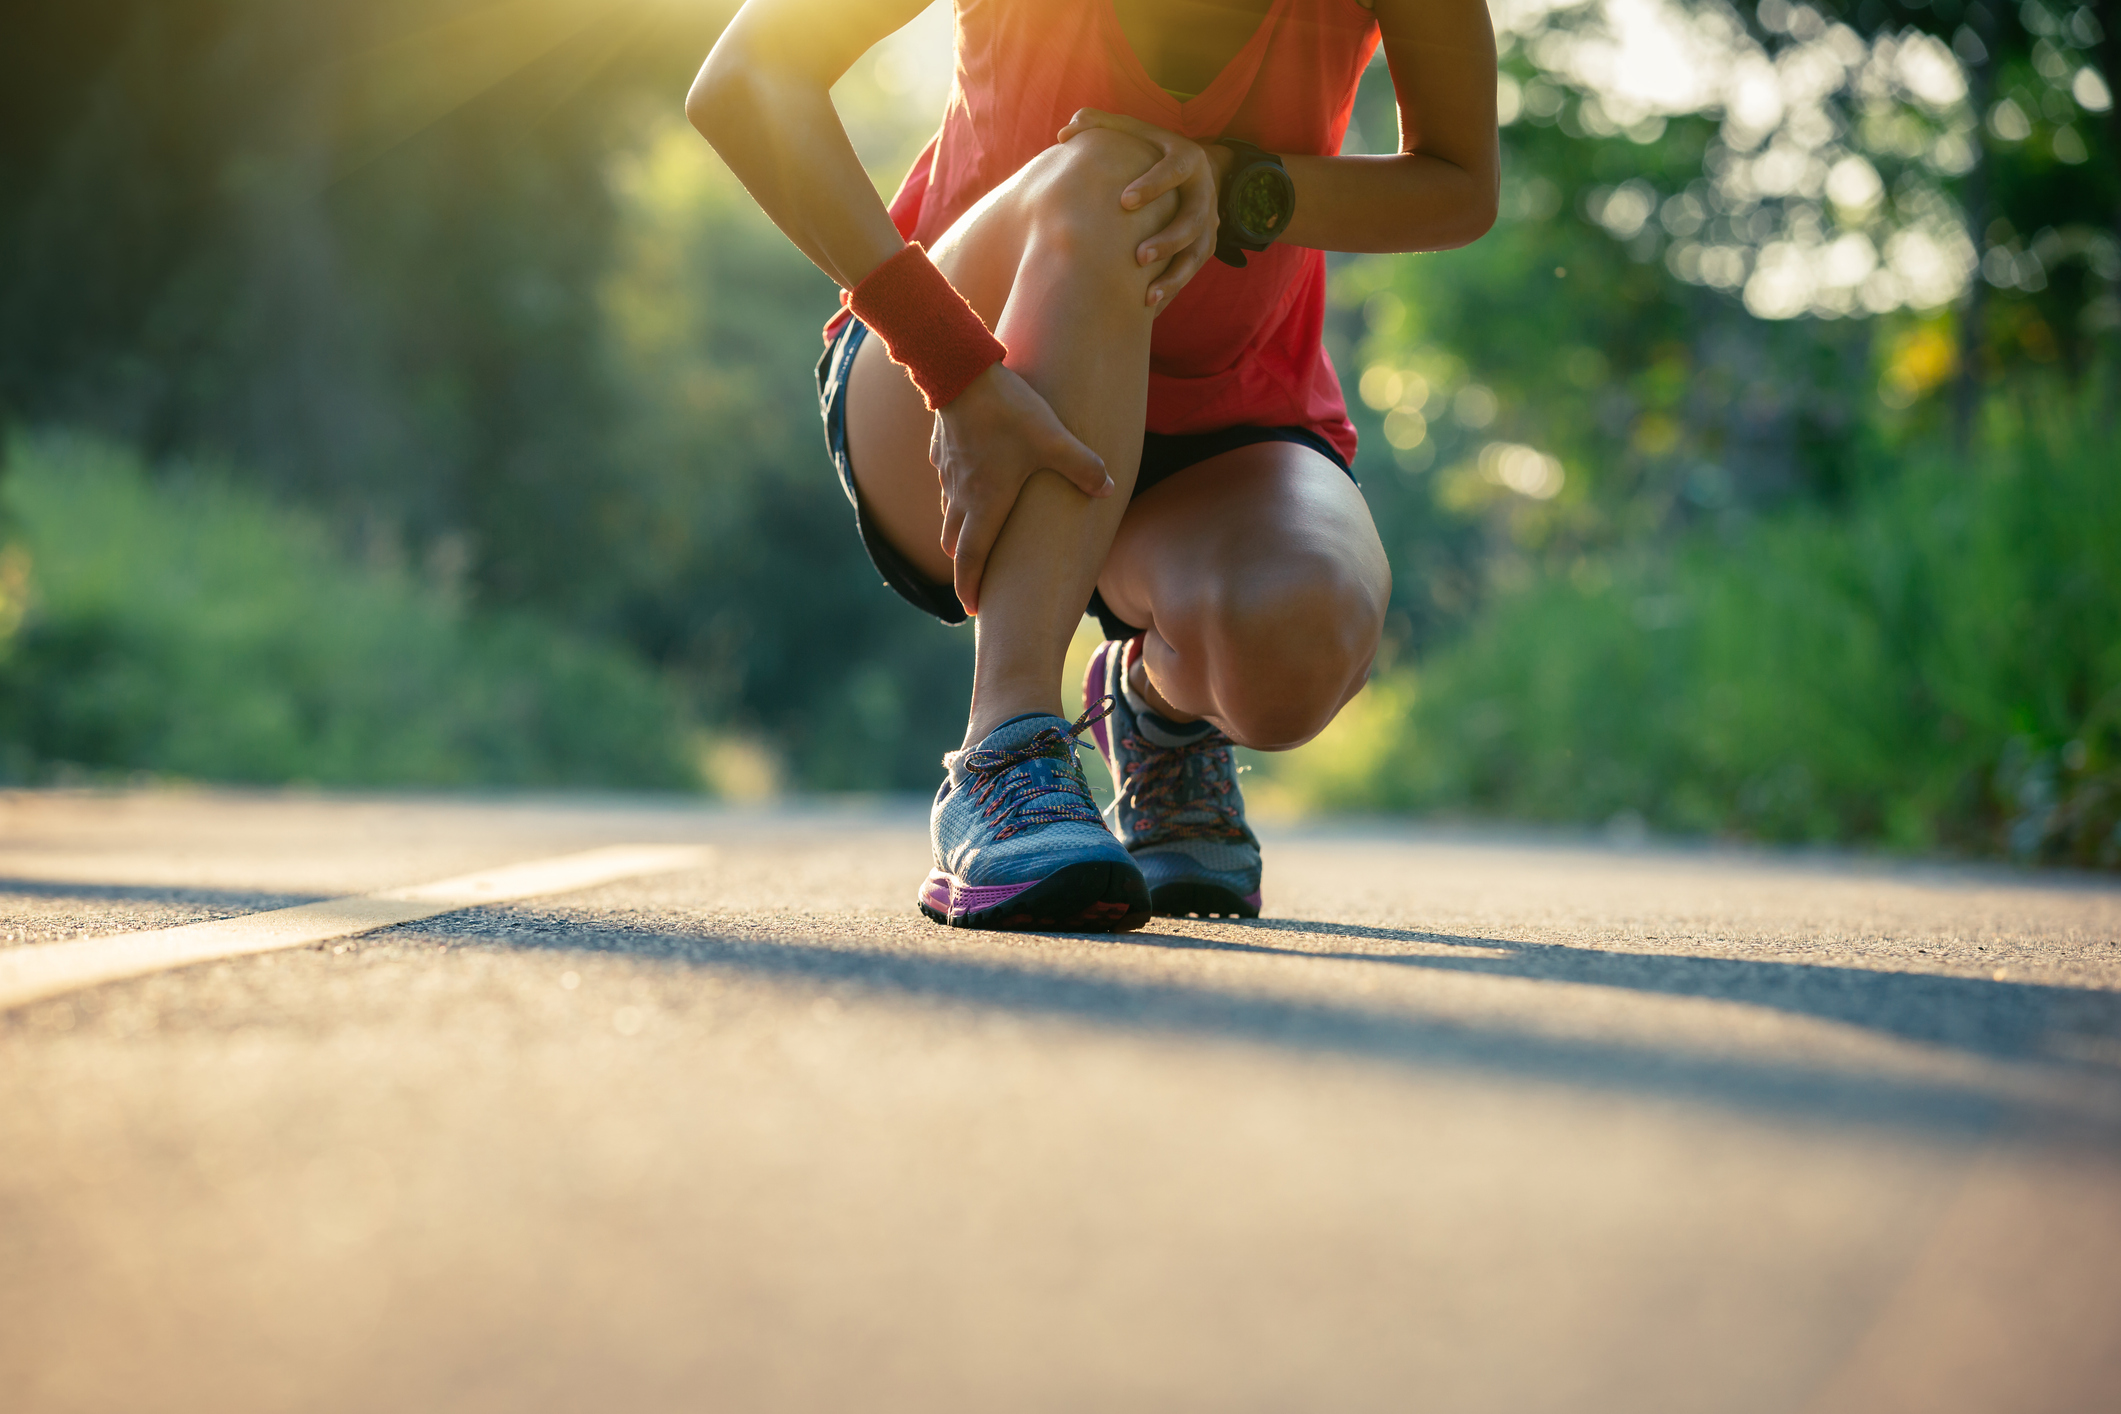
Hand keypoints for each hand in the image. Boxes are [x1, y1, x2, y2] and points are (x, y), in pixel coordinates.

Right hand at [930, 363, 1111, 614]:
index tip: (973, 609)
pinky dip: (957, 494)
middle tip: (977, 580)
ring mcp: (948, 474)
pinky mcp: (942, 451)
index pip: (972, 560)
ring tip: (977, 536)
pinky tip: (972, 482)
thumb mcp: (1054, 440)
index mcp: (986, 504)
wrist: (960, 371)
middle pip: (956, 544)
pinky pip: (947, 483)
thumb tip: (1108, 488)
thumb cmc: (1008, 412)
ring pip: (949, 514)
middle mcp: (961, 496)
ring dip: (961, 531)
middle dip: (966, 565)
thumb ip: (1083, 467)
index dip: (971, 588)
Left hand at [1056, 108, 1228, 308]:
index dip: (1152, 185)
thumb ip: (1101, 125)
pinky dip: (1171, 290)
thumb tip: (1064, 132)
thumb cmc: (1151, 150)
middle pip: (1194, 219)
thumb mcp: (1134, 131)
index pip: (1174, 170)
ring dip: (1175, 275)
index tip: (1124, 202)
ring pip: (1197, 253)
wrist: (1195, 170)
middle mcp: (1204, 191)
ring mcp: (1208, 222)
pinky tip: (1148, 309)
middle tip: (1139, 257)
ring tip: (1147, 296)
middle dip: (1169, 239)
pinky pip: (1191, 273)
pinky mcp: (1205, 246)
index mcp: (1186, 159)